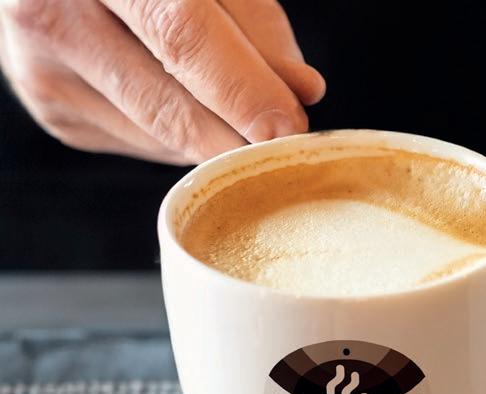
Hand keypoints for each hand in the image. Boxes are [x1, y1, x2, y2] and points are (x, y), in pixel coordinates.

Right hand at [0, 0, 324, 164]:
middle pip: (166, 103)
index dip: (241, 88)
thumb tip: (302, 91)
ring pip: (161, 134)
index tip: (288, 126)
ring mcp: (43, 72)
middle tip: (289, 144)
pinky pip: (145, 143)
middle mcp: (51, 16)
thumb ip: (255, 22)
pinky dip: (186, 135)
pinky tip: (194, 105)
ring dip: (219, 137)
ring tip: (246, 112)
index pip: (180, 36)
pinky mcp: (57, 113)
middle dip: (239, 135)